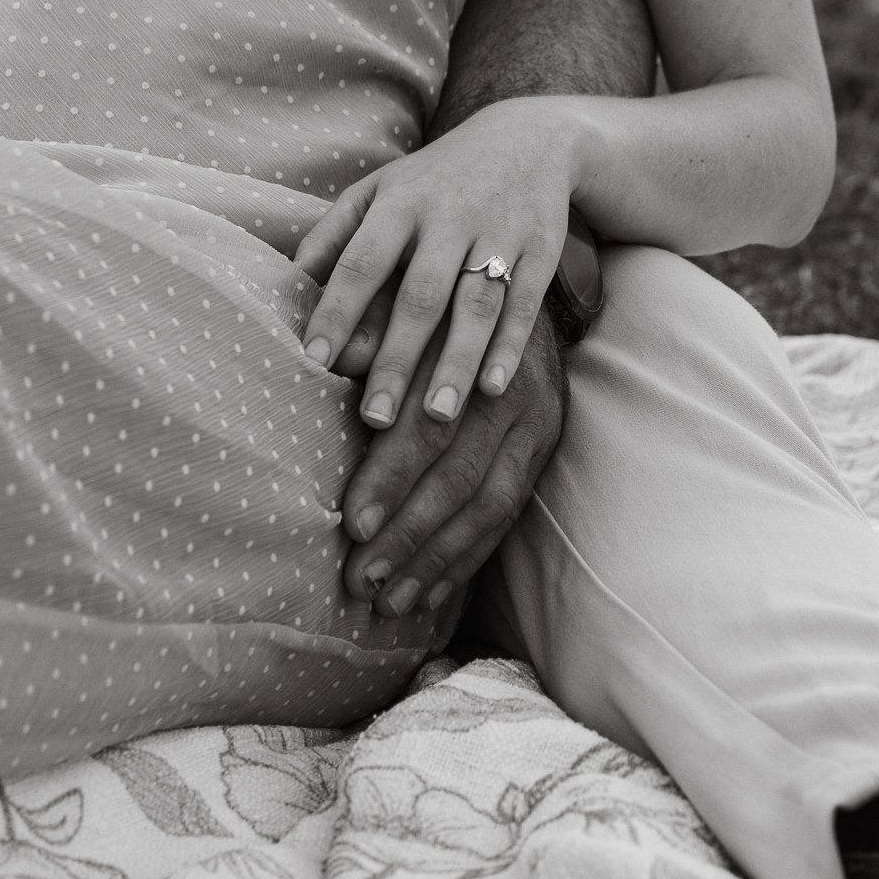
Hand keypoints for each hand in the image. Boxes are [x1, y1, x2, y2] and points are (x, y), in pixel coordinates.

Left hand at [295, 100, 578, 428]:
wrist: (530, 138)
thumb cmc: (436, 179)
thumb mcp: (381, 188)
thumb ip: (335, 235)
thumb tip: (289, 286)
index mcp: (400, 203)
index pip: (361, 262)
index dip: (337, 311)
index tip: (314, 361)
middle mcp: (449, 217)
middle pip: (420, 295)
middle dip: (397, 357)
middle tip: (375, 418)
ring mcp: (499, 234)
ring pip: (476, 305)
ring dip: (456, 361)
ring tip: (437, 417)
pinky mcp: (541, 249)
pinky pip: (524, 304)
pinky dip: (510, 347)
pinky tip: (493, 389)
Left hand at [342, 308, 566, 616]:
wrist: (515, 274)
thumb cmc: (433, 290)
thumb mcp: (400, 290)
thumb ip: (370, 323)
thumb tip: (335, 357)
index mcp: (470, 351)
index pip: (428, 426)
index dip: (389, 476)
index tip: (350, 522)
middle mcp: (511, 392)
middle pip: (459, 476)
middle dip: (407, 535)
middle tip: (361, 579)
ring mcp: (535, 424)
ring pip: (488, 506)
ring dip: (436, 560)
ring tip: (389, 603)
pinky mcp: (544, 448)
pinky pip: (507, 515)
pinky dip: (468, 558)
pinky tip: (430, 592)